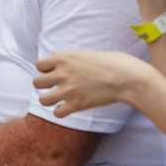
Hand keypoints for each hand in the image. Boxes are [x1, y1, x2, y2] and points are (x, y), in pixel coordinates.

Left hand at [34, 50, 153, 116]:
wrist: (128, 78)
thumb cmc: (113, 62)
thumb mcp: (87, 53)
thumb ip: (69, 56)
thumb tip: (54, 55)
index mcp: (65, 58)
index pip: (39, 64)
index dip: (46, 70)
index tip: (55, 73)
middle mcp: (63, 73)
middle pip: (36, 82)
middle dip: (45, 86)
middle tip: (56, 87)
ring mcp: (69, 90)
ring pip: (43, 100)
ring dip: (50, 100)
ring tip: (59, 99)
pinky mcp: (77, 104)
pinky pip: (57, 113)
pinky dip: (62, 112)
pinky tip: (69, 108)